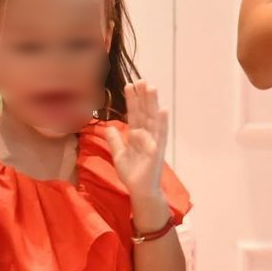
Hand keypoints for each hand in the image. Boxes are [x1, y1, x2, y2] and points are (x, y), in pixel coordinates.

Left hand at [104, 81, 168, 223]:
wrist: (140, 191)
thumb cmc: (132, 174)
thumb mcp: (119, 155)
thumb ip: (115, 140)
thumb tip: (108, 127)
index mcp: (137, 135)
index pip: (134, 114)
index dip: (132, 100)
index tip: (129, 85)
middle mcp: (147, 135)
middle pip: (144, 112)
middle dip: (142, 96)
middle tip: (141, 79)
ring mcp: (154, 141)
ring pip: (152, 119)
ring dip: (152, 103)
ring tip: (151, 88)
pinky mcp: (158, 150)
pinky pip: (160, 135)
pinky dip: (162, 122)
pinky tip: (163, 110)